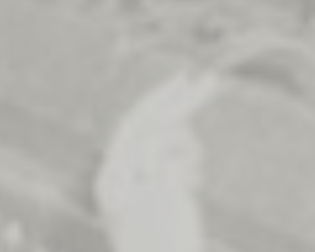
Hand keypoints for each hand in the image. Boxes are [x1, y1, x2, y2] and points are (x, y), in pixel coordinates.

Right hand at [93, 70, 216, 251]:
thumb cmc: (158, 248)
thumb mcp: (148, 204)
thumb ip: (154, 168)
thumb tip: (179, 126)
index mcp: (107, 180)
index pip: (132, 127)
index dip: (158, 101)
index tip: (182, 81)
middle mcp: (117, 178)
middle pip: (151, 121)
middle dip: (180, 97)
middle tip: (208, 79)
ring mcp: (139, 184)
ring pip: (171, 140)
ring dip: (190, 149)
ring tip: (191, 182)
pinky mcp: (162, 193)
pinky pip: (183, 162)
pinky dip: (191, 169)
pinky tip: (188, 192)